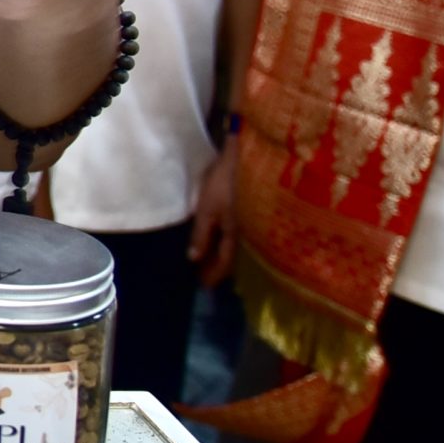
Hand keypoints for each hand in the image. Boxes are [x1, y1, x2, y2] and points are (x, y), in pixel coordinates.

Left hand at [189, 137, 236, 286]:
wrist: (249, 156)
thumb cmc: (226, 183)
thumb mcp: (209, 209)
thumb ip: (202, 234)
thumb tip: (194, 259)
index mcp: (236, 234)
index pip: (225, 262)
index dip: (214, 274)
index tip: (204, 285)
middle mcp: (247, 231)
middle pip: (232, 256)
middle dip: (219, 267)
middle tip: (205, 276)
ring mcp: (249, 220)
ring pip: (235, 245)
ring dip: (222, 254)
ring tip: (209, 260)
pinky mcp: (249, 208)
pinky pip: (237, 232)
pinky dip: (227, 240)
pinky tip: (220, 238)